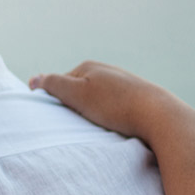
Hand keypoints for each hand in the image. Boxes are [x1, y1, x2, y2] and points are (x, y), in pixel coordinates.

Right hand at [28, 61, 194, 142]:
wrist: (160, 116)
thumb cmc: (116, 105)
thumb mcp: (77, 94)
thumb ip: (53, 85)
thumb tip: (34, 79)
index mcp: (89, 67)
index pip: (60, 83)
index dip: (56, 102)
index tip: (60, 118)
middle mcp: (106, 72)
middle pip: (79, 92)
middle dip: (75, 108)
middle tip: (78, 125)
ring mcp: (122, 84)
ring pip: (97, 101)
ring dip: (93, 115)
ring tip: (99, 128)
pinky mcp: (136, 99)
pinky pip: (114, 109)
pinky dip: (110, 118)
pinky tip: (116, 127)